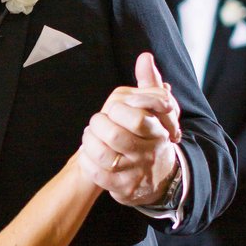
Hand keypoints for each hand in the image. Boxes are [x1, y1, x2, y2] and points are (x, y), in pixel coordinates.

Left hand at [79, 54, 181, 206]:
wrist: (158, 178)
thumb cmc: (152, 136)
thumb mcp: (157, 111)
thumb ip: (150, 84)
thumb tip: (145, 57)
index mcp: (158, 132)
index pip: (137, 119)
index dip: (117, 110)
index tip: (112, 108)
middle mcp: (148, 154)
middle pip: (117, 137)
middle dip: (99, 125)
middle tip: (96, 121)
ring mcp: (135, 172)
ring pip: (104, 156)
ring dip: (89, 142)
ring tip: (90, 135)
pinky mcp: (122, 188)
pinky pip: (97, 174)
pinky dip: (87, 161)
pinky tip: (88, 153)